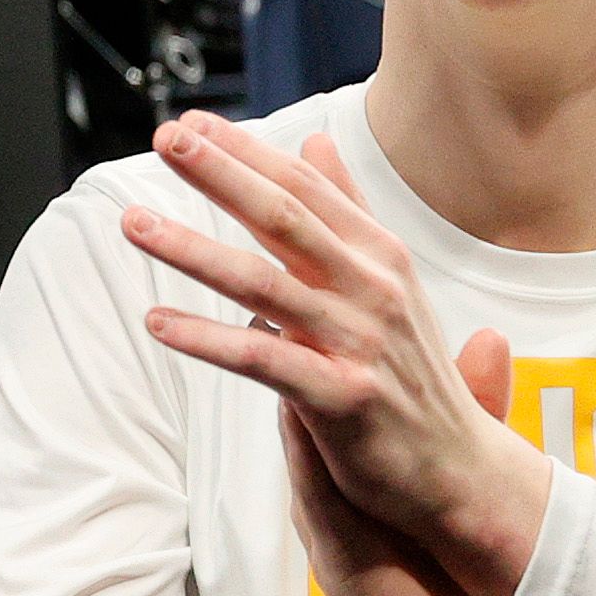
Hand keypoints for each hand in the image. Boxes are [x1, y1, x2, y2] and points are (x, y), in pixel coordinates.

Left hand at [126, 119, 554, 595]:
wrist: (461, 472)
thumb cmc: (413, 374)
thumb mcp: (389, 282)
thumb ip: (348, 213)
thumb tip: (315, 144)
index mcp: (380, 256)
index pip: (304, 189)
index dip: (246, 152)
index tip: (189, 122)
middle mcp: (373, 289)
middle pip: (285, 217)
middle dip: (220, 173)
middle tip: (163, 138)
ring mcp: (360, 343)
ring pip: (263, 283)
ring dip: (193, 249)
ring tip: (134, 224)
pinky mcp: (343, 398)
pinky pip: (263, 360)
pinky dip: (208, 339)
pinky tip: (158, 322)